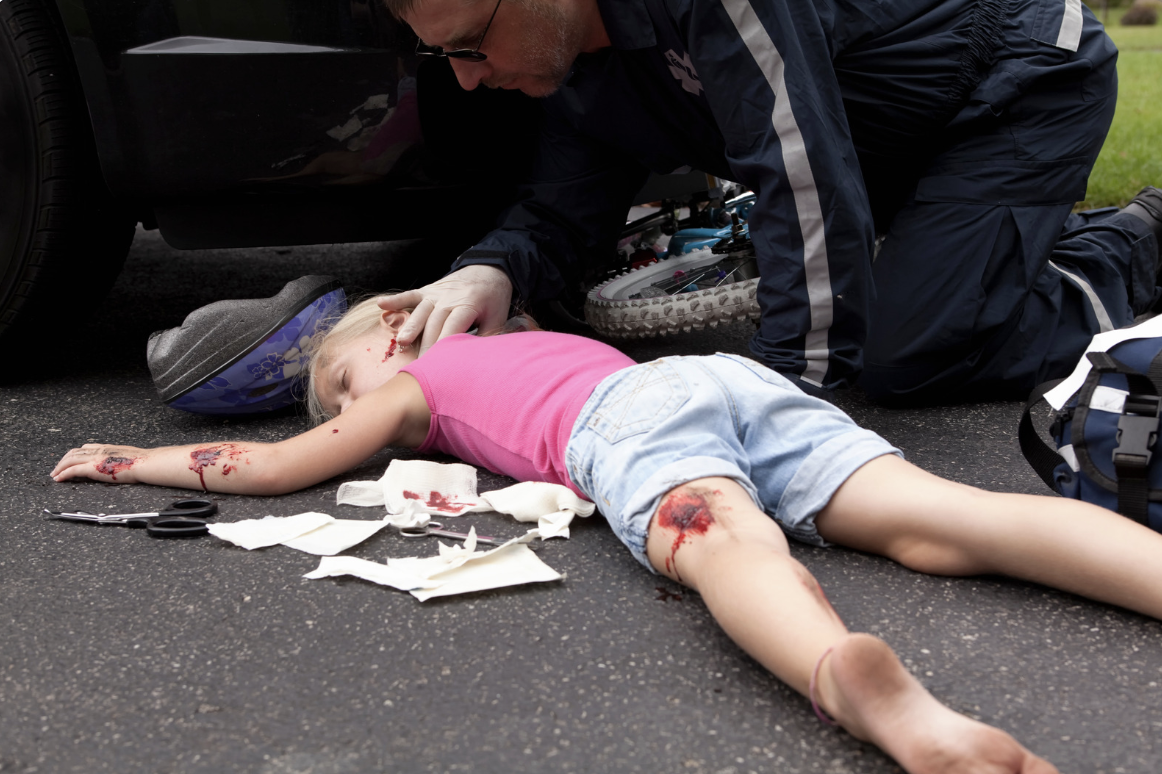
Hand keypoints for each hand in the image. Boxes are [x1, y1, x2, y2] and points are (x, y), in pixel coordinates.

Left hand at [51, 444, 148, 483]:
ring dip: (59, 467)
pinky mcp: (93, 468)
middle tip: (57, 469)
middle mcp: (98, 450)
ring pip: (70, 459)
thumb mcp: (129, 457)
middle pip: (74, 452)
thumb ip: (120, 459)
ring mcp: (95, 458)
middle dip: (63, 461)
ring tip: (54, 475)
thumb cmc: (142, 462)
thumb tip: (123, 465)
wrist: (145, 463)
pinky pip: (73, 470)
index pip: (85, 448)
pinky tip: (58, 479)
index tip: (70, 460)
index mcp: (107, 448)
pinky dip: (63, 474)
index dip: (75, 454)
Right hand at [377, 265, 512, 353]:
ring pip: (421, 311)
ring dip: (411, 327)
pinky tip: (382, 305)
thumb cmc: (494, 299)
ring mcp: (437, 293)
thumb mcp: (498, 318)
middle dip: (426, 345)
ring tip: (401, 342)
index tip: (437, 364)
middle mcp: (450, 298)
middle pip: (434, 323)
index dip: (444, 346)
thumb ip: (487, 337)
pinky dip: (396, 300)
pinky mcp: (428, 290)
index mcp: (468, 304)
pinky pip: (410, 295)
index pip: (453, 328)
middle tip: (419, 367)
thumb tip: (478, 361)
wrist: (489, 270)